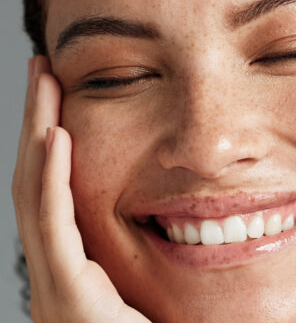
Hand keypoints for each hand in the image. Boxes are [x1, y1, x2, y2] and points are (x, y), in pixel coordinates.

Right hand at [11, 56, 150, 322]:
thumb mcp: (153, 286)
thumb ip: (151, 251)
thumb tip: (184, 209)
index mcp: (75, 267)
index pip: (55, 191)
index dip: (51, 141)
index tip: (61, 97)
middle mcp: (57, 272)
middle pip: (39, 182)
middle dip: (36, 123)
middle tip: (42, 71)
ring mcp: (57, 286)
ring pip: (37, 195)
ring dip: (38, 135)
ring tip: (42, 82)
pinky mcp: (68, 297)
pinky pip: (54, 228)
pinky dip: (52, 181)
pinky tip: (55, 137)